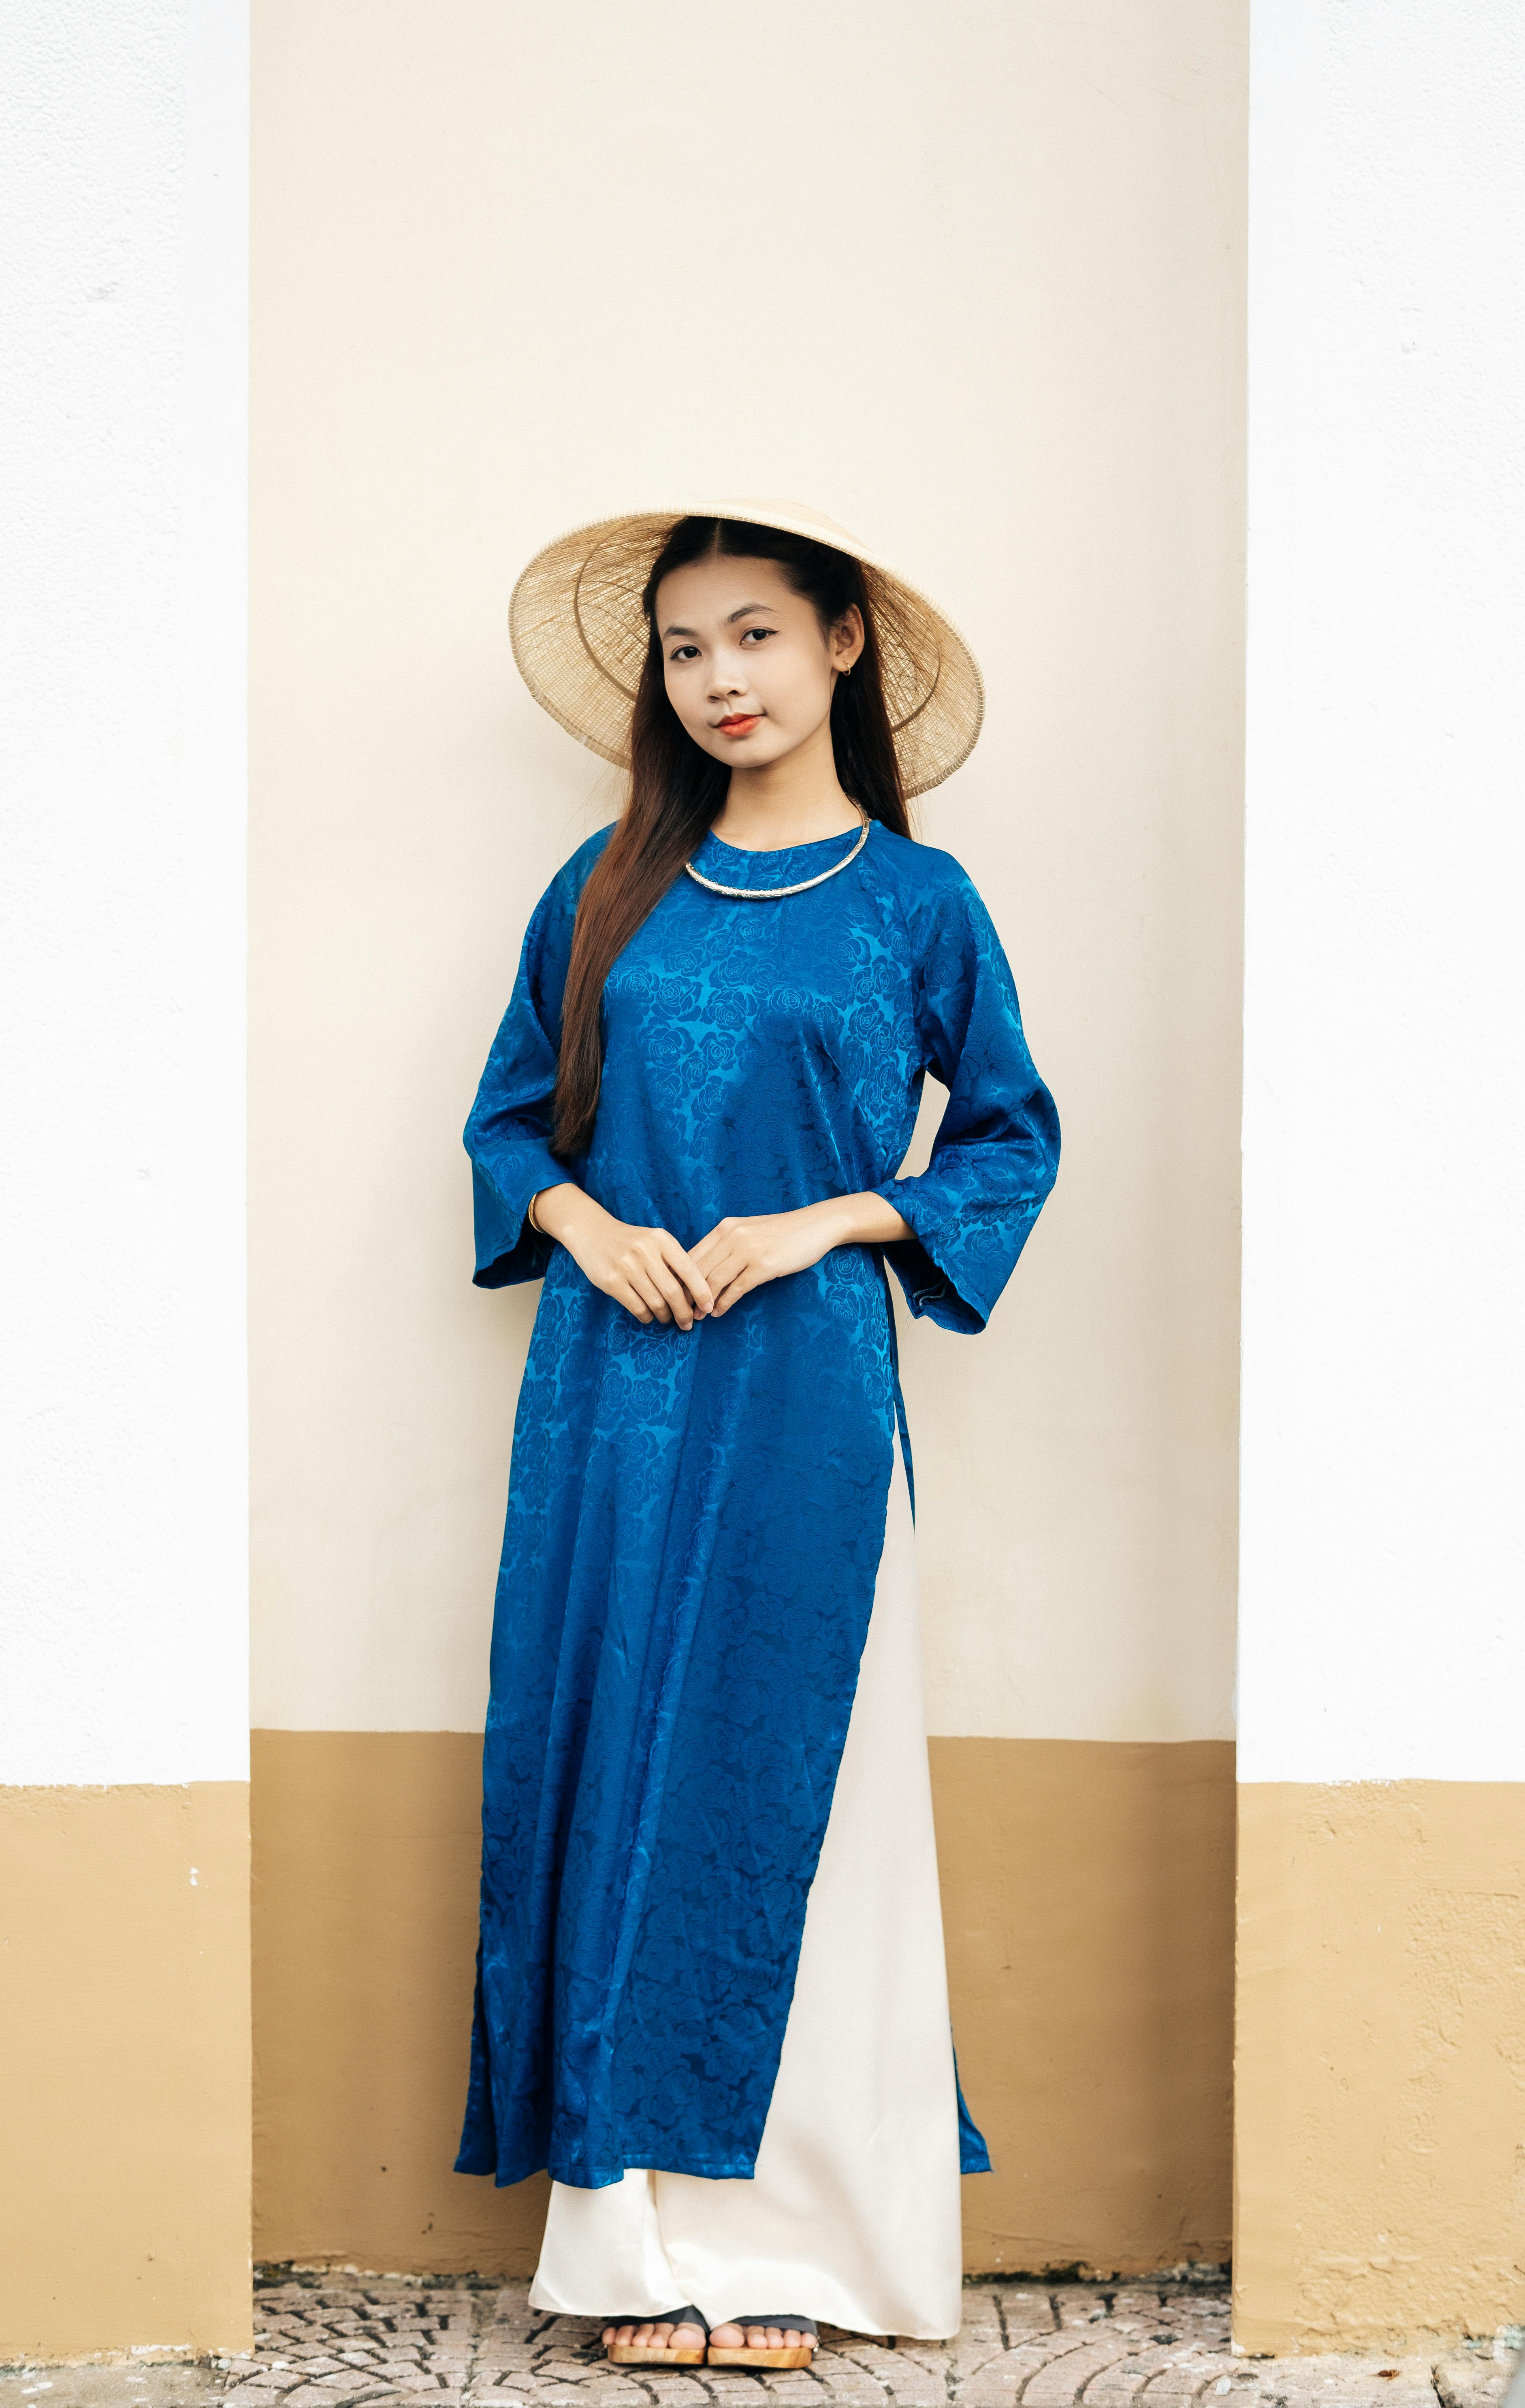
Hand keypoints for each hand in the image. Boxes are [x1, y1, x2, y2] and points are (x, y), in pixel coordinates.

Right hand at [529, 1183, 712, 1329]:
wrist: (593, 1232)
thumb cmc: (631, 1241)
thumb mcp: (655, 1242)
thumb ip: (674, 1262)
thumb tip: (696, 1295)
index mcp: (662, 1240)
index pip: (690, 1271)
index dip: (702, 1293)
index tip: (708, 1308)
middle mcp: (645, 1251)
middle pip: (674, 1292)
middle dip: (684, 1313)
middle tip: (687, 1323)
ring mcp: (627, 1267)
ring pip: (656, 1303)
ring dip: (665, 1316)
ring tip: (667, 1318)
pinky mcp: (612, 1281)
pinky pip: (638, 1308)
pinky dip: (647, 1317)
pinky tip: (649, 1315)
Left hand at [689, 1196, 902, 1315]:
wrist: (815, 1225)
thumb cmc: (780, 1232)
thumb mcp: (748, 1232)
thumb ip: (726, 1246)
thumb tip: (703, 1272)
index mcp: (725, 1228)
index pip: (691, 1255)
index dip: (679, 1278)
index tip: (674, 1296)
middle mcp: (732, 1236)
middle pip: (698, 1270)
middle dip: (687, 1294)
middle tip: (681, 1312)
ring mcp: (748, 1250)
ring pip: (714, 1281)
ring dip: (703, 1303)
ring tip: (698, 1316)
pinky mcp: (764, 1265)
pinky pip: (737, 1289)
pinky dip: (724, 1304)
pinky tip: (719, 1313)